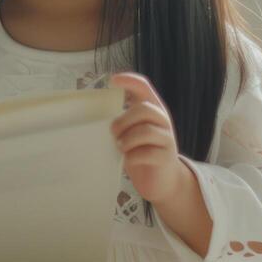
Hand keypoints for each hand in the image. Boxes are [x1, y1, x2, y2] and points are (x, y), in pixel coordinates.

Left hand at [109, 72, 187, 203]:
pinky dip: (132, 157)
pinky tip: (128, 160)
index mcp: (152, 109)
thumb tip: (95, 115)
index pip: (144, 87)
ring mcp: (167, 139)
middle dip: (123, 121)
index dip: (130, 80)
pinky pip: (146, 153)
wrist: (163, 181)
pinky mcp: (165, 157)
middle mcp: (162, 120)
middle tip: (113, 133)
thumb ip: (122, 120)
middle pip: (144, 109)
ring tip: (121, 148)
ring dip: (126, 140)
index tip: (112, 81)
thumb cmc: (142, 152)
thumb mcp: (131, 132)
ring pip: (146, 131)